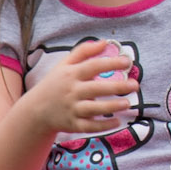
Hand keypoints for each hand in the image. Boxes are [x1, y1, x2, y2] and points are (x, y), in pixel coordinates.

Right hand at [24, 39, 140, 135]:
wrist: (36, 110)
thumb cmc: (55, 84)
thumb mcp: (64, 65)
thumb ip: (84, 51)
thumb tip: (104, 42)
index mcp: (71, 74)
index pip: (92, 66)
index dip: (111, 63)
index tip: (127, 61)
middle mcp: (72, 91)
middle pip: (96, 88)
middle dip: (117, 87)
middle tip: (135, 85)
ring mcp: (72, 109)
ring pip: (94, 109)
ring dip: (112, 106)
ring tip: (127, 103)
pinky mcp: (73, 125)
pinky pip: (90, 126)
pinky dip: (103, 125)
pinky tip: (117, 120)